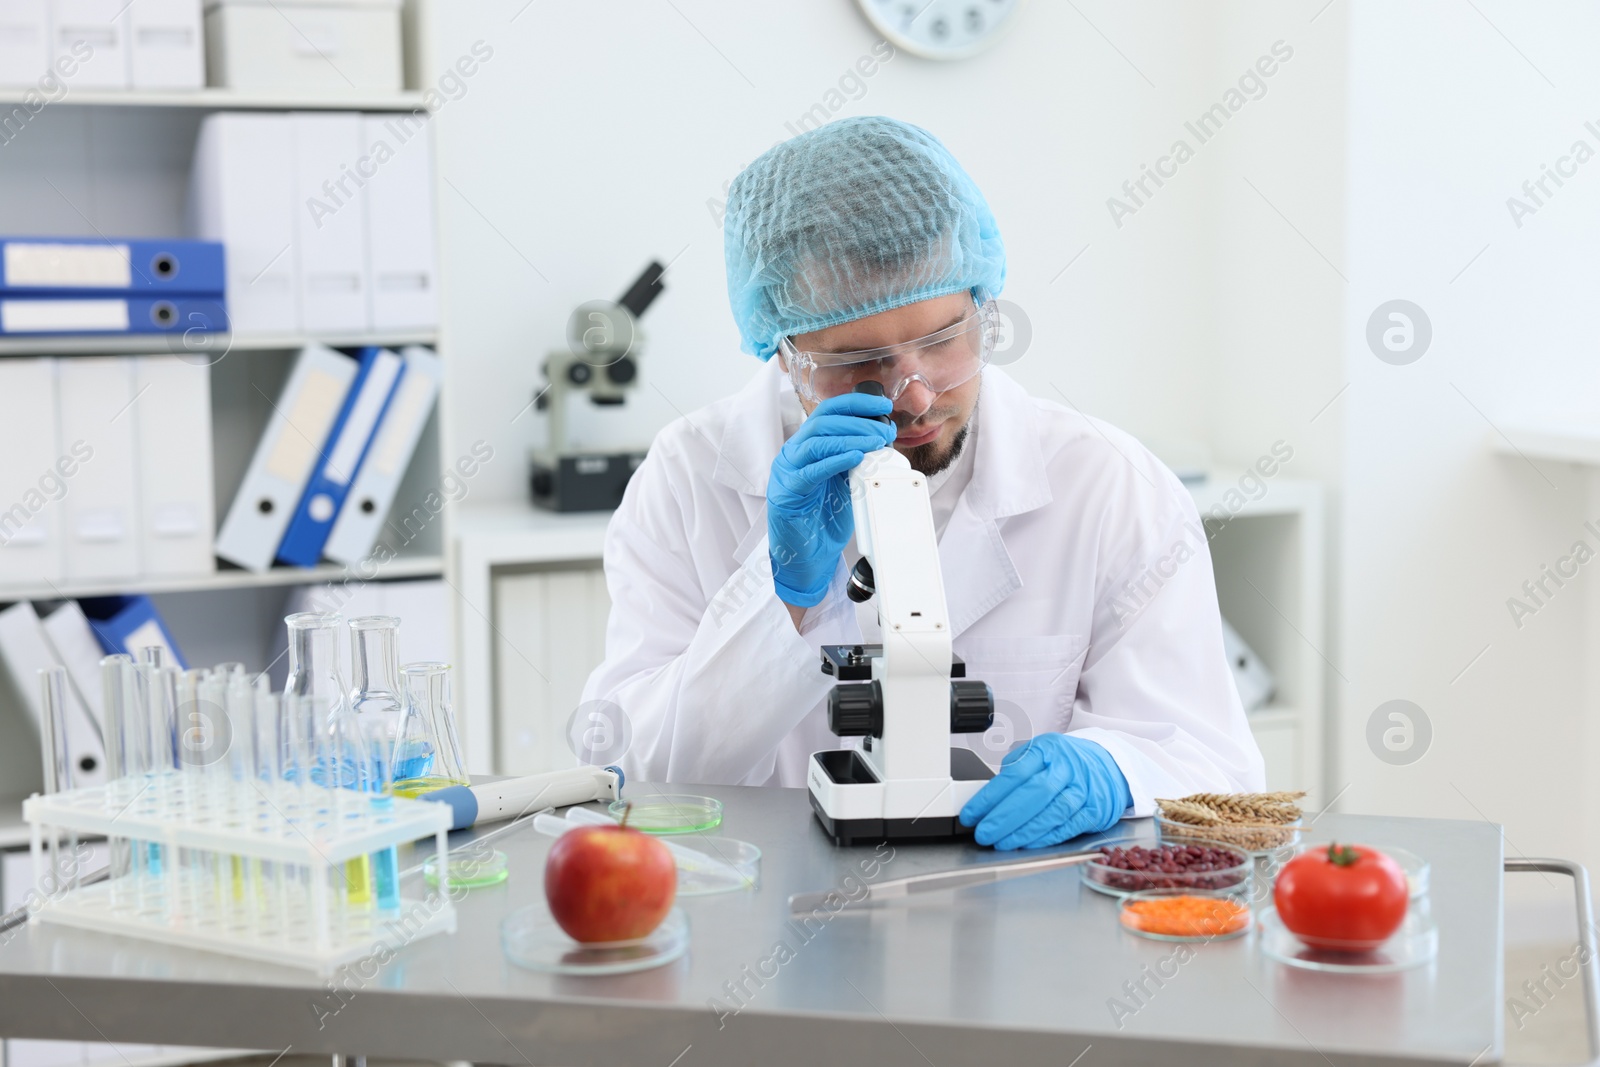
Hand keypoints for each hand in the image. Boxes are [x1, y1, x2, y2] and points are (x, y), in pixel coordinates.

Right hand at [767, 392, 895, 606]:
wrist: (807, 557)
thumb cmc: (825, 520)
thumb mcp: (846, 481)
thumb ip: (856, 459)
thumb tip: (882, 440)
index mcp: (807, 447)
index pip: (828, 412)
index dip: (856, 404)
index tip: (882, 406)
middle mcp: (794, 454)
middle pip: (823, 422)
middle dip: (858, 421)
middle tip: (884, 431)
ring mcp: (787, 472)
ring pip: (817, 441)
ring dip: (851, 439)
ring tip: (876, 442)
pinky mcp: (786, 492)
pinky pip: (811, 471)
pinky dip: (835, 461)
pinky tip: (856, 458)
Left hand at [959, 733, 1131, 849]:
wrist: (1105, 765)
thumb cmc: (1064, 762)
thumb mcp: (1039, 753)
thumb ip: (1015, 771)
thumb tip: (987, 798)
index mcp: (1047, 750)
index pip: (1014, 774)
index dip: (990, 797)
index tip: (972, 814)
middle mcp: (1066, 768)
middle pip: (1033, 794)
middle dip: (1004, 818)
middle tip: (984, 833)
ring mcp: (1083, 789)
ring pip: (1051, 813)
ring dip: (1023, 832)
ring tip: (1001, 843)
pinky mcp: (1094, 810)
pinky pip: (1067, 826)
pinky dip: (1044, 838)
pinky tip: (1027, 844)